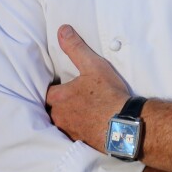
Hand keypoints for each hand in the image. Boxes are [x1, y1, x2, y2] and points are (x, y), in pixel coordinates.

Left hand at [46, 25, 130, 151]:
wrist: (123, 124)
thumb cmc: (107, 94)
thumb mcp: (92, 65)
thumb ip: (75, 47)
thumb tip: (62, 30)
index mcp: (60, 98)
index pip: (47, 91)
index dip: (54, 86)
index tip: (61, 82)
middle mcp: (60, 116)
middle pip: (53, 108)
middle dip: (60, 102)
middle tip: (73, 95)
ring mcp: (70, 131)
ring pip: (63, 122)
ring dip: (70, 115)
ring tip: (82, 108)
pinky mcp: (82, 141)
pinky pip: (75, 133)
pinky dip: (80, 127)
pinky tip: (91, 122)